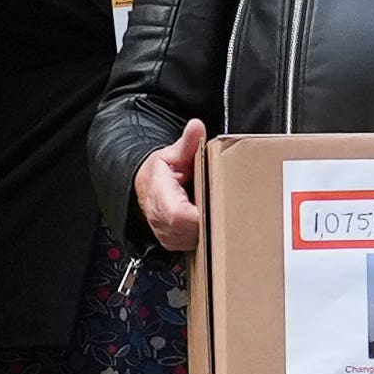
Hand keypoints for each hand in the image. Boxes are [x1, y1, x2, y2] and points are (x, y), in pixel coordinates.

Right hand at [133, 119, 208, 251]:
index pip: (179, 216)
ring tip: (220, 213)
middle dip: (213, 221)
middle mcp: (161, 222)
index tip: (217, 206)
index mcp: (160, 198)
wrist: (145, 190)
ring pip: (197, 242)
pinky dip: (207, 236)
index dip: (200, 215)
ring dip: (211, 230)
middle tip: (228, 208)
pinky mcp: (176, 245)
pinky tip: (212, 222)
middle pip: (193, 232)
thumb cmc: (158, 174)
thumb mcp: (171, 155)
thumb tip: (196, 127)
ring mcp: (168, 237)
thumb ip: (186, 144)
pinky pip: (196, 246)